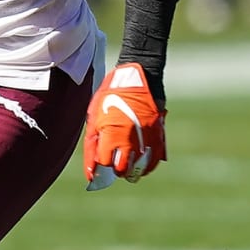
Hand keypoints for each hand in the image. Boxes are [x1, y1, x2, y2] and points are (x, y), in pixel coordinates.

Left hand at [83, 63, 166, 189]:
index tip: (102, 159)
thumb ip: (93, 143)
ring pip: (139, 168)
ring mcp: (146, 138)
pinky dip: (147, 166)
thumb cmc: (112, 95)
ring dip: (132, 172)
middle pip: (122, 169)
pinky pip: (154, 160)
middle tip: (114, 167)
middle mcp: (129, 139)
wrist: (141, 78)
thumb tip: (91, 169)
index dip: (102, 163)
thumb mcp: (96, 116)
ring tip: (127, 169)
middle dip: (116, 171)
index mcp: (111, 133)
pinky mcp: (158, 136)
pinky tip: (141, 165)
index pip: (105, 162)